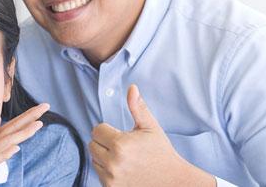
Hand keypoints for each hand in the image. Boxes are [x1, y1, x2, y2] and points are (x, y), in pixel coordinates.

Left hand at [88, 85, 213, 186]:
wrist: (173, 182)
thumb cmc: (162, 154)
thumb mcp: (151, 128)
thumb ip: (137, 108)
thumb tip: (132, 88)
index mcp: (121, 145)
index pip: (97, 130)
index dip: (108, 130)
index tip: (120, 134)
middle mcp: (113, 163)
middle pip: (92, 145)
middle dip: (104, 143)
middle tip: (122, 146)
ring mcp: (111, 178)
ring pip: (94, 160)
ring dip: (104, 157)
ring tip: (124, 158)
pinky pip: (99, 174)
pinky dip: (107, 170)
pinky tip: (123, 168)